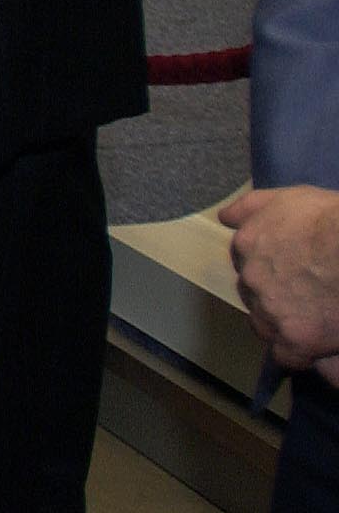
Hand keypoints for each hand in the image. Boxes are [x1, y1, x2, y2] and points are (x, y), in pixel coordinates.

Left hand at [221, 186, 338, 364]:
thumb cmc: (330, 219)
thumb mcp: (289, 198)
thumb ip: (253, 206)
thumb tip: (225, 217)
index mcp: (246, 245)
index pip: (245, 261)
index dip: (268, 266)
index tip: (289, 269)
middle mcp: (251, 279)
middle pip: (253, 292)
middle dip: (272, 294)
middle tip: (303, 294)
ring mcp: (270, 312)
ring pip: (265, 325)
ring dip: (281, 323)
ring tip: (310, 319)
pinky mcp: (295, 340)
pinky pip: (287, 356)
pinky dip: (297, 353)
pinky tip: (313, 348)